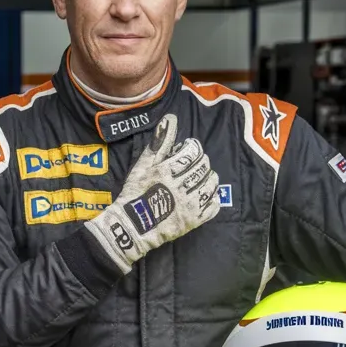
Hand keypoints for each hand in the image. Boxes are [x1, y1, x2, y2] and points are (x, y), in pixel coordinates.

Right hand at [84, 113, 219, 273]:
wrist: (132, 227)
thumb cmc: (134, 193)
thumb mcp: (142, 165)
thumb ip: (159, 142)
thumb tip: (170, 119)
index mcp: (168, 171)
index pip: (192, 152)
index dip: (193, 147)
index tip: (188, 149)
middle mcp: (182, 187)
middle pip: (203, 167)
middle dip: (201, 161)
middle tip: (194, 163)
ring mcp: (190, 206)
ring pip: (211, 185)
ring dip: (209, 177)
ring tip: (200, 177)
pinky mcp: (194, 221)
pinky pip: (213, 206)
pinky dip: (213, 197)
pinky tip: (205, 194)